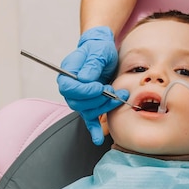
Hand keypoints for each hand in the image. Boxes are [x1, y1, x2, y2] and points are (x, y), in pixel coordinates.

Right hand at [57, 26, 128, 144]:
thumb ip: (92, 64)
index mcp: (68, 73)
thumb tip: (86, 79)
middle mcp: (71, 88)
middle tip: (115, 91)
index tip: (101, 87)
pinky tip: (98, 139)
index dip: (85, 91)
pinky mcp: (90, 104)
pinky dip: (94, 130)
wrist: (103, 51)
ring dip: (105, 107)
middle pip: (79, 102)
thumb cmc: (99, 49)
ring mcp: (80, 98)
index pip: (69, 88)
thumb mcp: (98, 51)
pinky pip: (89, 119)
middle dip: (99, 99)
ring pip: (88, 110)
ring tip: (120, 96)